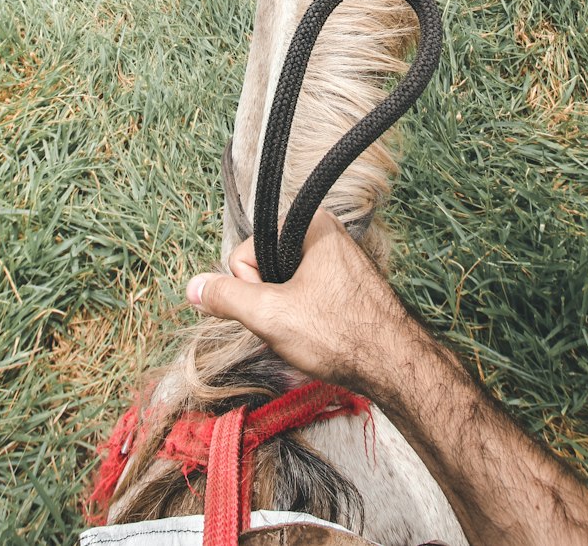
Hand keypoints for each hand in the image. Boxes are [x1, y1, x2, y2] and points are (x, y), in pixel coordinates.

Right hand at [187, 208, 412, 393]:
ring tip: (312, 331)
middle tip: (296, 324)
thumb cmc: (339, 334)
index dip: (252, 289)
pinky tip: (321, 334)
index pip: (245, 253)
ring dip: (285, 313)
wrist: (395, 365)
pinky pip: (303, 294)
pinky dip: (303, 317)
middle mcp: (324, 233)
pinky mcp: (344, 282)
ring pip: (282, 285)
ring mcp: (335, 258)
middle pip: (264, 267)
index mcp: (309, 224)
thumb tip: (192, 287)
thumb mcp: (270, 316)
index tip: (279, 308)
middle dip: (269, 302)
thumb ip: (225, 298)